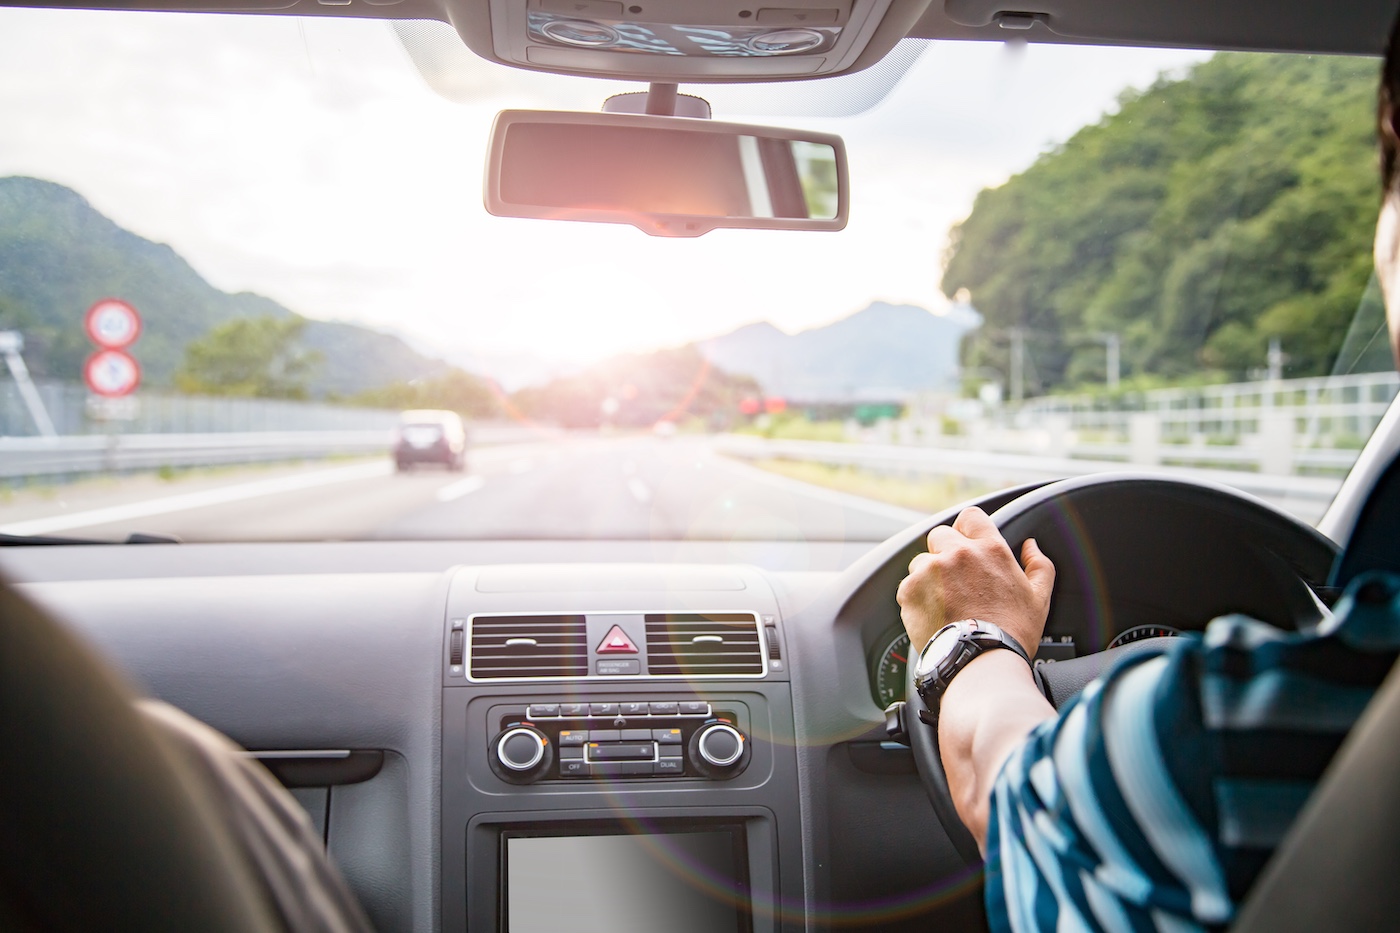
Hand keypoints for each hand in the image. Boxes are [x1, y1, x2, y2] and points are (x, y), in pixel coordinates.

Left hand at [895, 506, 1055, 656]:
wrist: (980, 662)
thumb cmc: (1011, 633)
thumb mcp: (1039, 598)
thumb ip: (1039, 565)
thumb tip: (1031, 546)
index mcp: (990, 550)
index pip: (970, 517)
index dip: (967, 530)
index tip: (967, 544)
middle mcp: (958, 553)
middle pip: (941, 536)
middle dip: (945, 553)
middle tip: (955, 581)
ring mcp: (931, 570)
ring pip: (922, 561)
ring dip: (929, 576)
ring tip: (944, 603)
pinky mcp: (910, 589)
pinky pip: (908, 585)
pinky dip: (916, 597)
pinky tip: (933, 615)